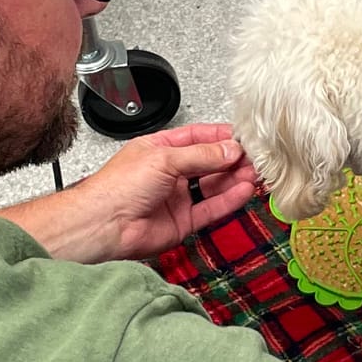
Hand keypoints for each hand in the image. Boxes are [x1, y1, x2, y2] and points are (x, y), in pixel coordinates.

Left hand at [0, 123, 261, 262]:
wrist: (105, 225)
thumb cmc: (119, 187)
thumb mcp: (164, 158)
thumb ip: (201, 155)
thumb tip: (230, 150)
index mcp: (160, 149)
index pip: (197, 138)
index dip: (221, 137)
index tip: (244, 137)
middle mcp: (169, 172)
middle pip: (209, 162)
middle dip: (232, 159)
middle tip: (256, 156)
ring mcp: (177, 198)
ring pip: (213, 186)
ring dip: (235, 179)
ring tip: (256, 172)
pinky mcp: (183, 222)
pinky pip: (212, 208)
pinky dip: (229, 200)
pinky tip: (245, 190)